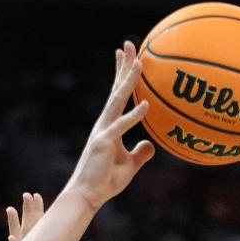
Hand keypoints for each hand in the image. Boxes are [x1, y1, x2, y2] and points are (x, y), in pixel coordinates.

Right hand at [65, 41, 154, 210]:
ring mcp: (103, 131)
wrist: (88, 196)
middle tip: (129, 44)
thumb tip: (151, 144)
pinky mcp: (104, 143)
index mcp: (110, 125)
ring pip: (118, 101)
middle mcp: (105, 123)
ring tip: (140, 62)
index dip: (122, 74)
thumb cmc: (105, 182)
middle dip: (123, 66)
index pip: (117, 94)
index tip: (127, 54)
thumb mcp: (129, 166)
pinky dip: (134, 116)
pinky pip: (122, 127)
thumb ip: (140, 153)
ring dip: (129, 81)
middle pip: (116, 89)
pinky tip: (146, 105)